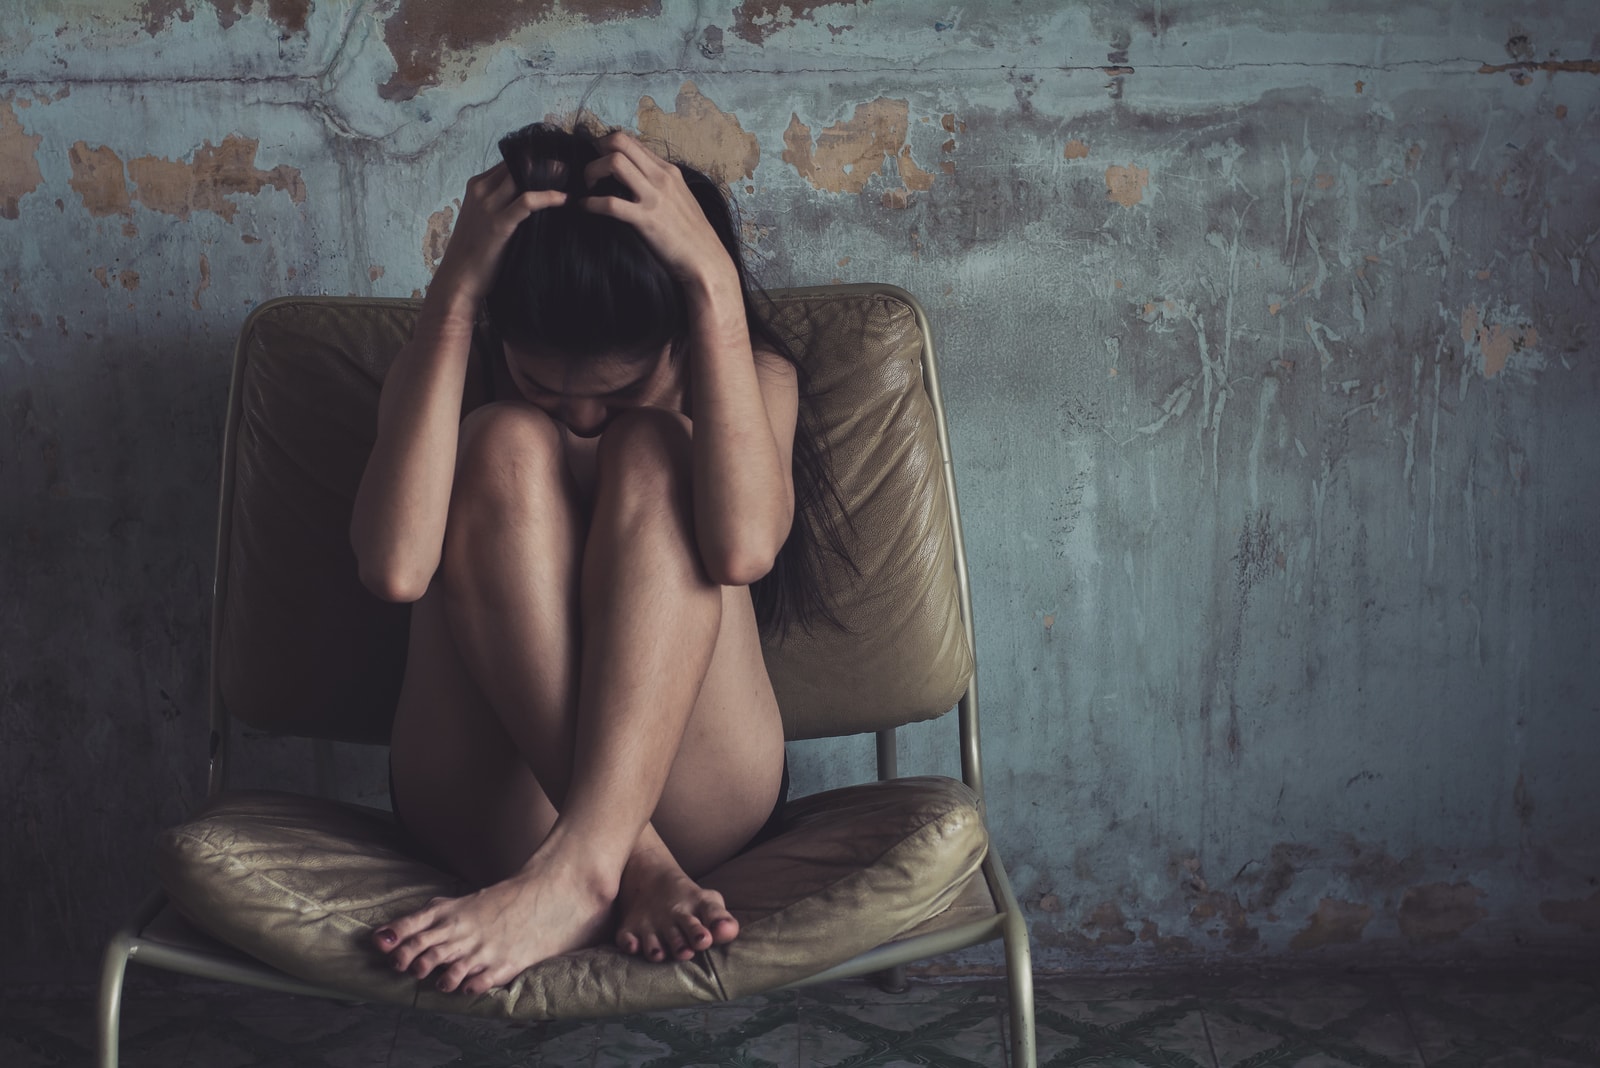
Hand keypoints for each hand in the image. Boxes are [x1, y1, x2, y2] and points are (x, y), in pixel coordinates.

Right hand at [431, 162, 565, 315]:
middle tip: (570, 170)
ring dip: (550, 176)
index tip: (557, 167)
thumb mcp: (486, 218)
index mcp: (477, 185)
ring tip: (571, 180)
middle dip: (545, 163)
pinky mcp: (499, 223)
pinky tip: (565, 199)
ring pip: (523, 175)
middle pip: (517, 163)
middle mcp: (481, 190)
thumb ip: (502, 202)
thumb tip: (531, 196)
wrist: (459, 279)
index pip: (510, 161)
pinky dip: (549, 197)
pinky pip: (528, 201)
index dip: (535, 161)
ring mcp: (488, 205)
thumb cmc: (476, 252)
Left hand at [579, 132, 737, 291]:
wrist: (706, 261)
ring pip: (614, 162)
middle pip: (620, 141)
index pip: (632, 141)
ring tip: (588, 187)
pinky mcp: (646, 219)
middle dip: (597, 151)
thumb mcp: (680, 198)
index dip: (608, 146)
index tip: (599, 161)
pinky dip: (590, 204)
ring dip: (592, 171)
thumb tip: (637, 177)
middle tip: (590, 171)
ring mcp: (654, 197)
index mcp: (668, 171)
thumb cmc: (693, 235)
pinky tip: (586, 208)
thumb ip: (660, 184)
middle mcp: (661, 177)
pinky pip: (609, 203)